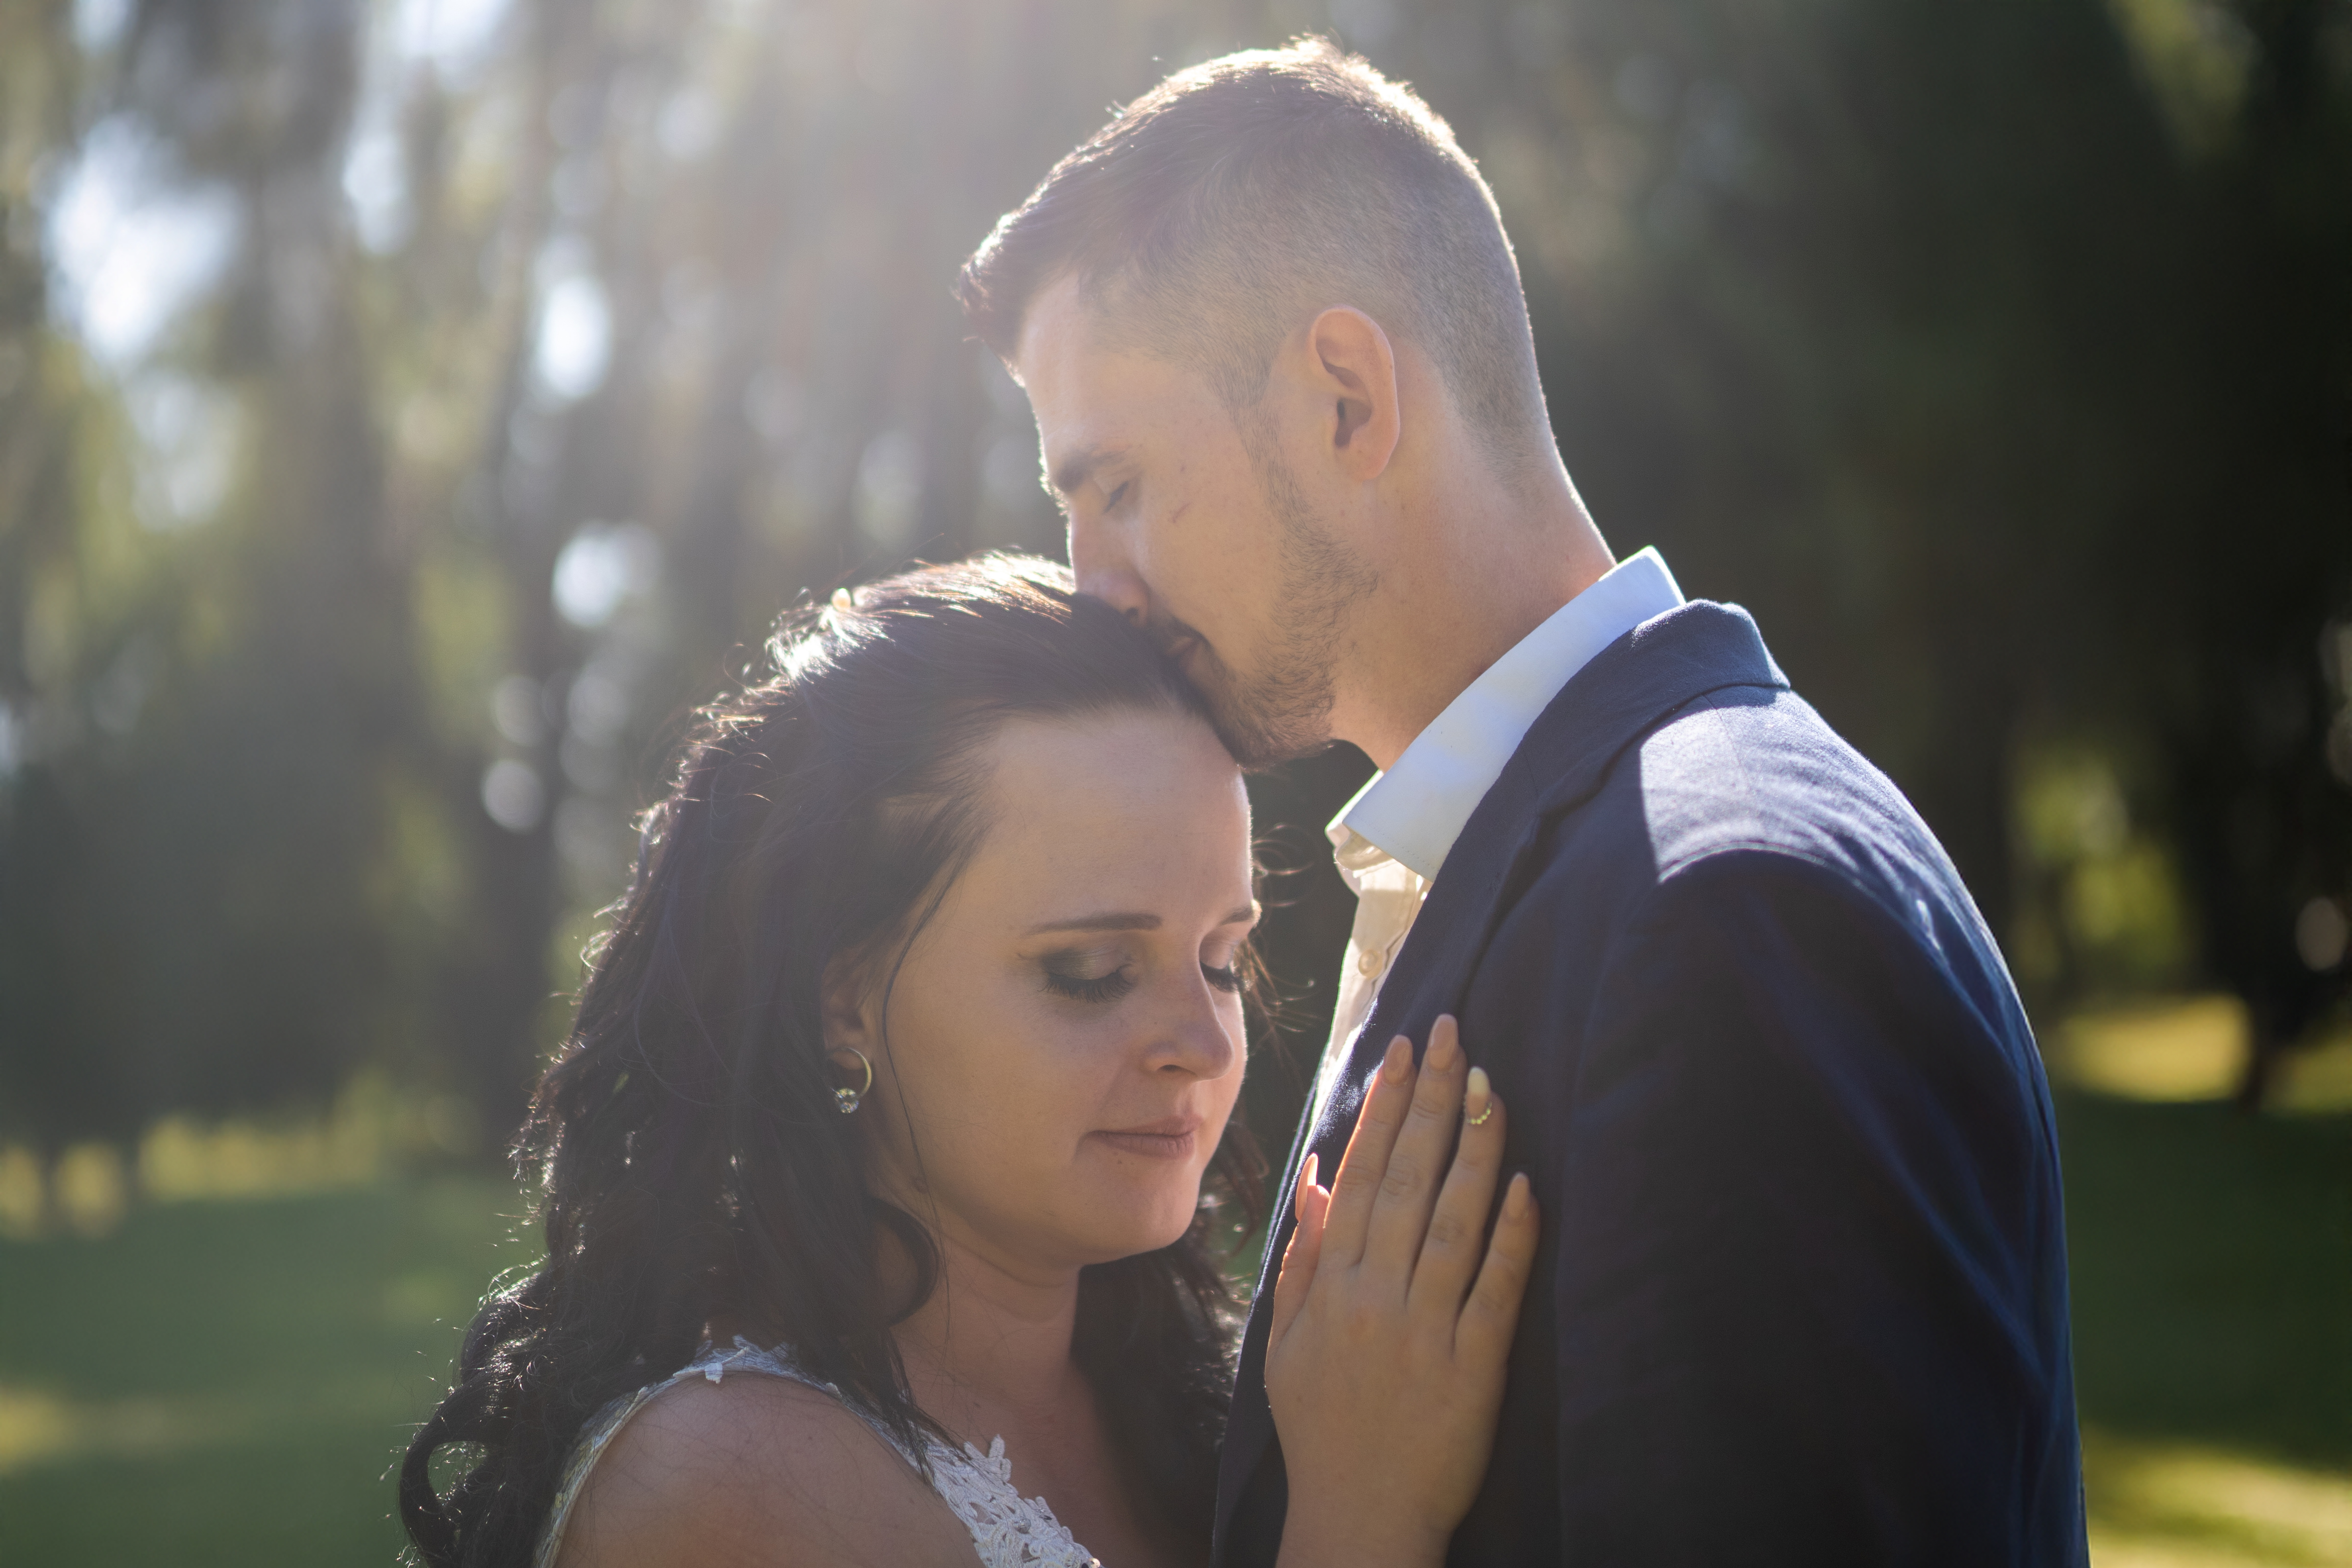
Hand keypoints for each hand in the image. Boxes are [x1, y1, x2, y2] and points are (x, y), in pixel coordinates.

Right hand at [1265, 1015, 1539, 1567]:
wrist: (1358, 1519)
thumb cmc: (1322, 1427)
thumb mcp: (1286, 1343)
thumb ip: (1302, 1257)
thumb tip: (1316, 1178)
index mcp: (1332, 1287)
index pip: (1361, 1175)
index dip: (1384, 1108)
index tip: (1404, 1049)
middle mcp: (1375, 1298)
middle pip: (1406, 1181)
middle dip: (1431, 1102)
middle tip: (1453, 1034)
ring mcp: (1425, 1331)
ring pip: (1453, 1222)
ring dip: (1474, 1151)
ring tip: (1492, 1086)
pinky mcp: (1473, 1368)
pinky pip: (1495, 1290)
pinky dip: (1512, 1236)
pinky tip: (1526, 1185)